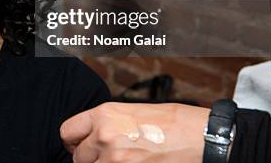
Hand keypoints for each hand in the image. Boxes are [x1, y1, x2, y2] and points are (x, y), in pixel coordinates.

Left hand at [60, 102, 209, 162]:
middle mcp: (104, 136)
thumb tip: (93, 136)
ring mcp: (115, 159)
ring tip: (124, 160)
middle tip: (107, 158)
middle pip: (78, 157)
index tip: (80, 146)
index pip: (67, 132)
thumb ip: (108, 123)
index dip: (74, 142)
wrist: (203, 138)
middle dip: (90, 159)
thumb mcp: (133, 112)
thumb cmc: (174, 122)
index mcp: (104, 115)